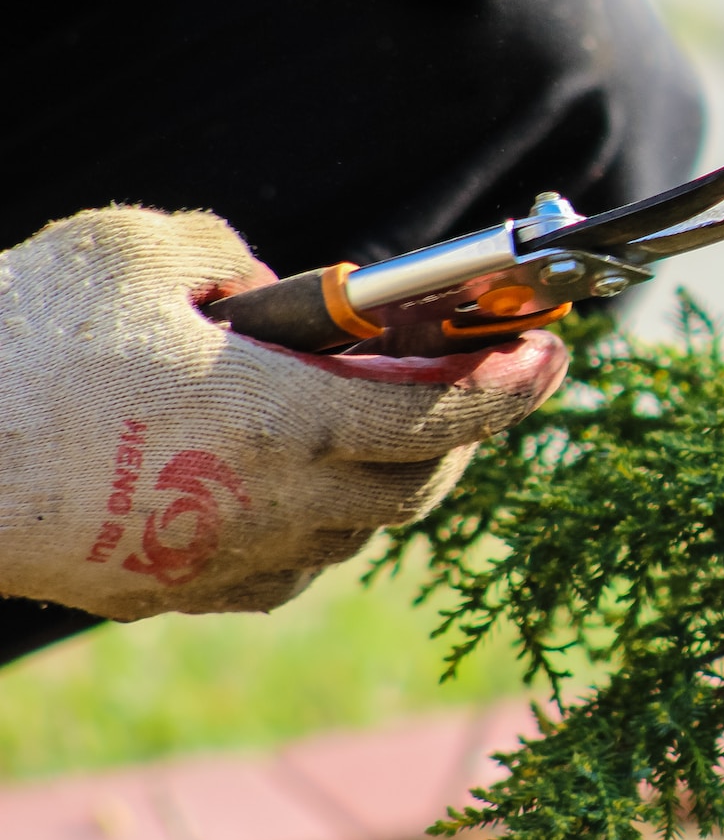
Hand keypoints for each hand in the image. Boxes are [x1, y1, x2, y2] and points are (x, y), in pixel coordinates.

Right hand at [0, 209, 566, 620]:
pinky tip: (302, 483)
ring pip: (353, 535)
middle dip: (464, 433)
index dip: (511, 386)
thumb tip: (284, 290)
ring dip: (390, 481)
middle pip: (416, 485)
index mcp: (284, 421)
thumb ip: (240, 258)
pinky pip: (282, 568)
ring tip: (395, 422)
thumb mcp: (143, 248)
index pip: (441, 415)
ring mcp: (218, 560)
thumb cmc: (22, 339)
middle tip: (481, 381)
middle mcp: (271, 505)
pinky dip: (318, 525)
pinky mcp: (166, 592)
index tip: (555, 354)